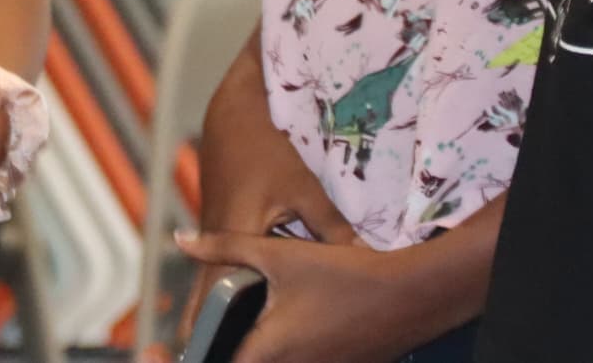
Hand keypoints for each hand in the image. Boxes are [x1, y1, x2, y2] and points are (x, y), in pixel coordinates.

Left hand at [175, 230, 429, 362]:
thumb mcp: (280, 255)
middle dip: (227, 350)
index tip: (180, 345)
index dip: (201, 353)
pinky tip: (283, 328)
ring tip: (243, 327)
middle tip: (211, 332)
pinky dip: (283, 353)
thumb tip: (181, 241)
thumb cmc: (345, 275)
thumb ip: (226, 247)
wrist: (412, 294)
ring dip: (255, 350)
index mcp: (270, 351)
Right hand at [186, 41, 355, 331]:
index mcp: (234, 234)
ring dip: (224, 302)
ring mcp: (213, 228)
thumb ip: (332, 229)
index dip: (219, 329)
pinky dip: (231, 278)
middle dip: (217, 326)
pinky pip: (221, 259)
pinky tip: (248, 293)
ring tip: (237, 335)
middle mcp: (215, 237)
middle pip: (208, 296)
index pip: (218, 297)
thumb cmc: (269, 142)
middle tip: (229, 351)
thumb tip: (362, 262)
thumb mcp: (306, 187)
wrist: (237, 104)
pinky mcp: (219, 219)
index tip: (224, 352)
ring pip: (214, 278)